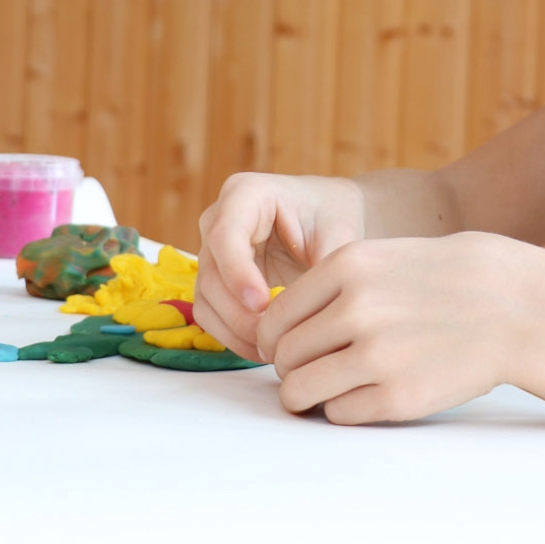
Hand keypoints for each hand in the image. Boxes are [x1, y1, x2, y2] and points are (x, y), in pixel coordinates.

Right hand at [194, 173, 364, 361]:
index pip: (226, 236)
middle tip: (274, 339)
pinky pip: (212, 314)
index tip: (264, 304)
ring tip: (274, 350)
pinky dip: (233, 336)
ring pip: (206, 299)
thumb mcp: (337, 235)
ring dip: (236, 330)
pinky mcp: (216, 280)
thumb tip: (313, 308)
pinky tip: (265, 350)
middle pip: (211, 273)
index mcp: (245, 193)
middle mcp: (219, 219)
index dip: (238, 273)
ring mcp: (213, 251)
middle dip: (239, 312)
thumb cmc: (333, 217)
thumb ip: (325, 267)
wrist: (328, 219)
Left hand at [256, 232, 544, 424]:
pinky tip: (372, 392)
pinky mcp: (397, 397)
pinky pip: (339, 414)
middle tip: (314, 371)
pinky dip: (347, 408)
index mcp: (345, 267)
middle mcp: (355, 308)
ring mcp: (376, 354)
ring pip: (299, 391)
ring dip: (308, 395)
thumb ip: (328, 287)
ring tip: (331, 388)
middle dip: (292, 370)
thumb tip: (273, 334)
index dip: (274, 341)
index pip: (273, 319)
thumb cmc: (440, 281)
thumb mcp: (380, 258)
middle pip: (284, 357)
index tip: (288, 349)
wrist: (511, 304)